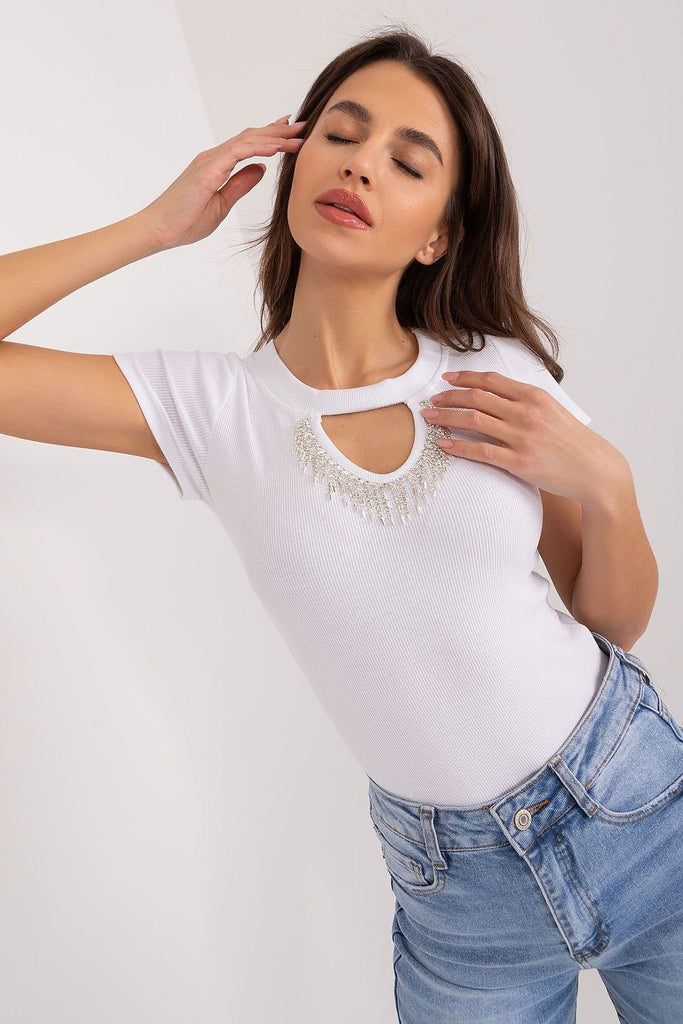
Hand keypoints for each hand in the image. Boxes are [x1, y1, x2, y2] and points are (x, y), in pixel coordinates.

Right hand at [137, 114, 306, 249]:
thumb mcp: (223, 204)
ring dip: (274, 137)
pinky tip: (275, 149)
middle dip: (279, 131)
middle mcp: (214, 157)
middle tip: (303, 125)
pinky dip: (257, 148)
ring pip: (247, 141)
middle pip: (251, 137)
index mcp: (217, 164)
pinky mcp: (207, 170)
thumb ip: (240, 184)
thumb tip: (261, 169)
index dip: (271, 136)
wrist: (159, 229)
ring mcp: (209, 160)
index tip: (291, 132)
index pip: (248, 144)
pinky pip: (237, 153)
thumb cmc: (185, 221)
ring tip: (297, 136)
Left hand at [421, 370, 628, 503]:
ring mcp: (522, 438)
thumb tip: (497, 395)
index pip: (491, 381)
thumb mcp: (552, 411)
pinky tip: (443, 444)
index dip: (465, 378)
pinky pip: (481, 451)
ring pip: (474, 421)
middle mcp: (526, 413)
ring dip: (447, 417)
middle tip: (431, 399)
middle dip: (449, 396)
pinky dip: (458, 446)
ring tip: (430, 417)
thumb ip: (526, 402)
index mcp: (534, 396)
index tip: (446, 379)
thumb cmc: (572, 442)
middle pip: (477, 397)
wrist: (595, 470)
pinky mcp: (519, 463)